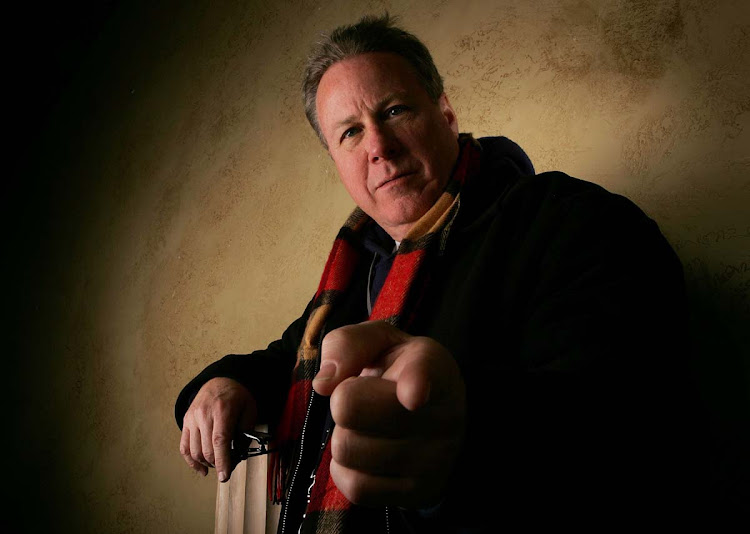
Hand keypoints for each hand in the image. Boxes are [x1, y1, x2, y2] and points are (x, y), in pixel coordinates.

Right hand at [179, 377, 256, 481]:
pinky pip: (184, 446)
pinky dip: (191, 461)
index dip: (222, 461)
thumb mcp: (249, 411)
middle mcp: (204, 414)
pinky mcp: (186, 421)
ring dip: (206, 463)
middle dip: (217, 463)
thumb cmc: (238, 396)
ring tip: (216, 465)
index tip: (224, 476)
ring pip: (194, 450)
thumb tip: (238, 456)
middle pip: (207, 449)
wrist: (222, 379)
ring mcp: (192, 417)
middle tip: (227, 467)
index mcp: (222, 410)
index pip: (220, 441)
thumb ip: (245, 434)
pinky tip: (201, 468)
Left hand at [312, 321, 465, 507]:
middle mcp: (441, 414)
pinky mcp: (419, 492)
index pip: (422, 374)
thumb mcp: (378, 342)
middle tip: (362, 398)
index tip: (412, 395)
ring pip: (346, 449)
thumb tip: (324, 383)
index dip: (414, 382)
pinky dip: (348, 470)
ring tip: (369, 427)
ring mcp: (433, 459)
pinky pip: (355, 487)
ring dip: (345, 437)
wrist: (435, 412)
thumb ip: (347, 344)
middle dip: (342, 401)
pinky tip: (368, 455)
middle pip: (349, 409)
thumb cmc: (399, 371)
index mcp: (432, 365)